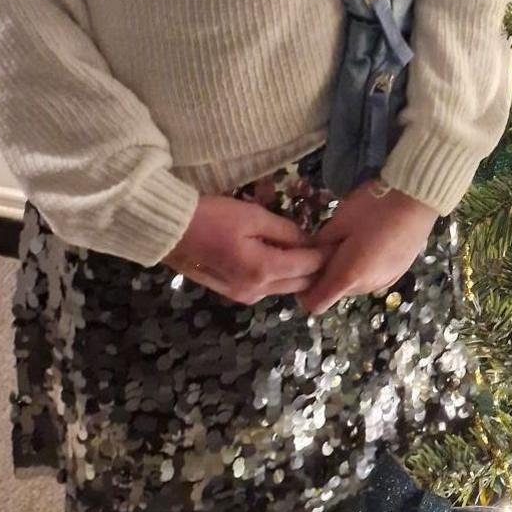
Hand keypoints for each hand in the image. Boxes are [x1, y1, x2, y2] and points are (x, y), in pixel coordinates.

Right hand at [163, 194, 327, 304]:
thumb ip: (285, 230)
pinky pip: (268, 287)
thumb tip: (308, 240)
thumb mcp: (252, 216)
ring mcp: (244, 295)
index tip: (340, 244)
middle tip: (332, 249)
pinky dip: (282, 276)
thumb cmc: (212, 217)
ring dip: (301, 274)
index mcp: (263, 270)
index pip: (307, 266)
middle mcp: (256, 290)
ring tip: (313, 253)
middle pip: (300, 284)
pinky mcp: (234, 293)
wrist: (170, 231)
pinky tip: (287, 259)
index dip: (326, 255)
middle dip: (318, 269)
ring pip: (285, 288)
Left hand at [298, 180, 438, 315]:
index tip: (304, 266)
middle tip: (329, 244)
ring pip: (354, 285)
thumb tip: (307, 254)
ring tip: (353, 239)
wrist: (419, 199)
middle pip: (335, 292)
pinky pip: (372, 278)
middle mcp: (366, 287)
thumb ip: (319, 243)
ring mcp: (385, 282)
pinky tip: (373, 241)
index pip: (314, 303)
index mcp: (347, 276)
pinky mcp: (398, 273)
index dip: (303, 289)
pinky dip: (365, 267)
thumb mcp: (339, 220)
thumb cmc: (374, 207)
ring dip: (347, 270)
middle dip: (326, 274)